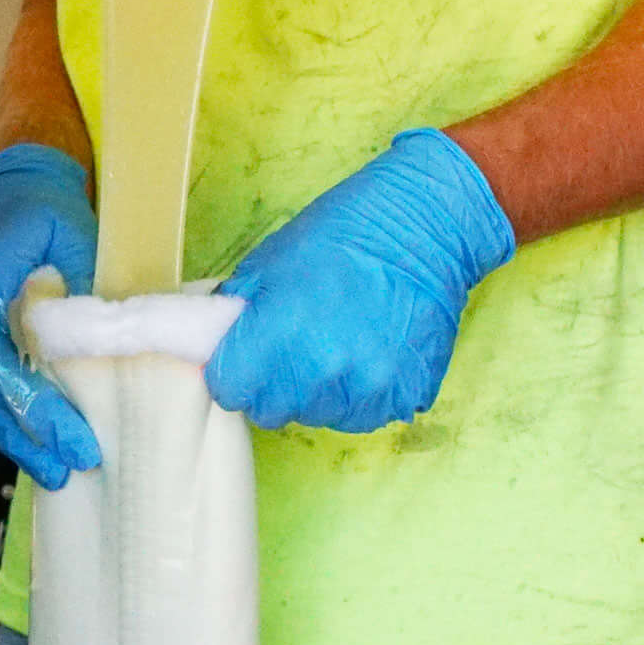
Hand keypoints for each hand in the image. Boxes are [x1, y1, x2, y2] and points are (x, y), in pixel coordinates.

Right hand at [0, 146, 101, 486]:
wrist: (6, 186)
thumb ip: (86, 290)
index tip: (78, 441)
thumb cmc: (45, 209)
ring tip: (52, 467)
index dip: (34, 408)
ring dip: (7, 434)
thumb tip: (112, 354)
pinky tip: (23, 439)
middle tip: (68, 468)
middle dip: (24, 435)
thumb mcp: (75, 236)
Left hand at [203, 129, 515, 432]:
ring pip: (319, 415)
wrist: (426, 229)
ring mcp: (369, 388)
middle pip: (272, 410)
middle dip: (275, 384)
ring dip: (321, 391)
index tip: (247, 357)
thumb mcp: (270, 261)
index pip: (230, 390)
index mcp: (282, 334)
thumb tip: (217, 342)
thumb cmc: (343, 234)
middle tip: (296, 346)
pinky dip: (362, 394)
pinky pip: (363, 415)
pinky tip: (371, 353)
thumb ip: (240, 313)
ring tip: (340, 344)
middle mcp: (325, 371)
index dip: (235, 372)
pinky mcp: (405, 396)